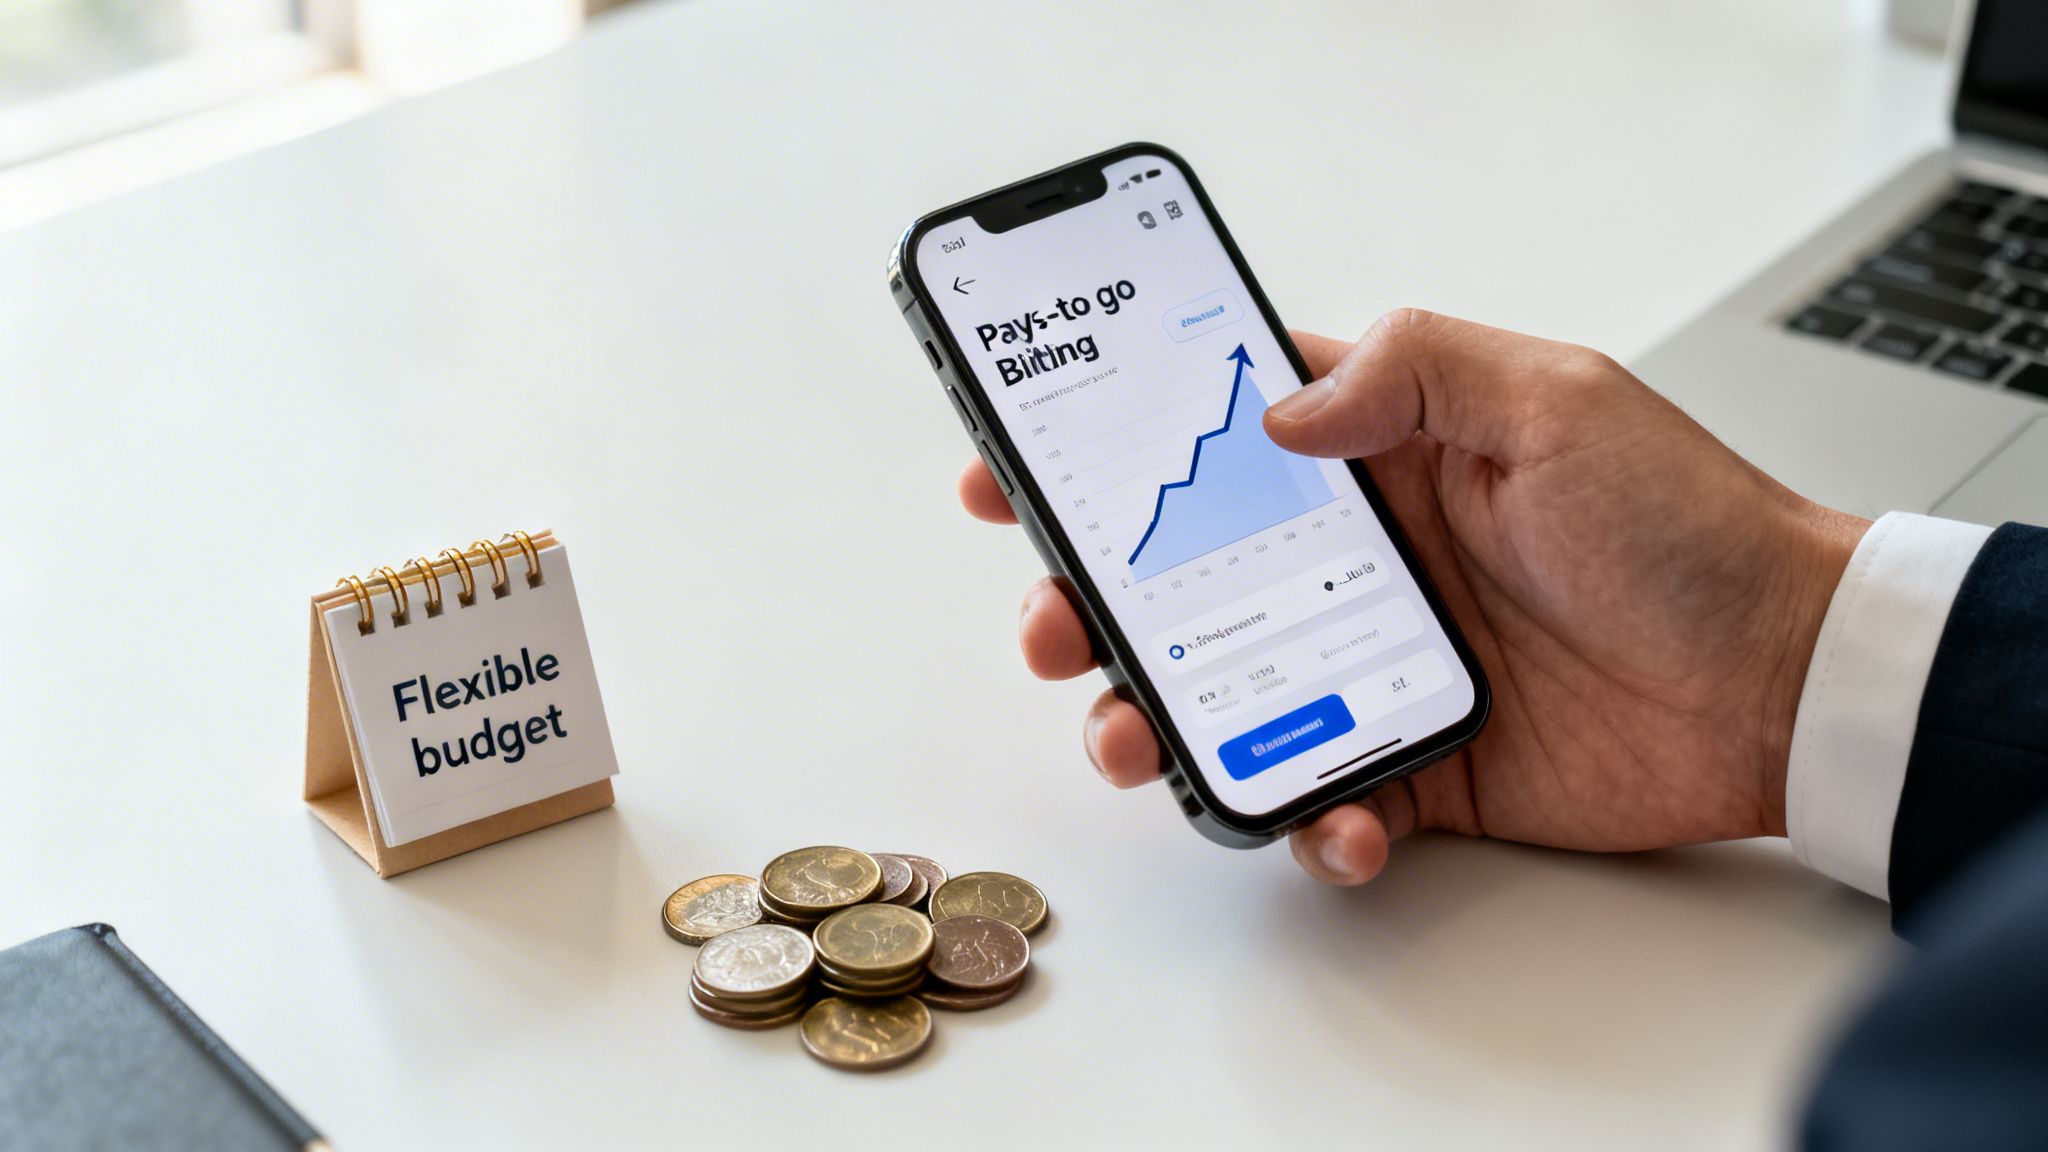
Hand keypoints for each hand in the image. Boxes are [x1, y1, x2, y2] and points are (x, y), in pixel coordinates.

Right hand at [959, 310, 1866, 883]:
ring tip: (1133, 737)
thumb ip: (1413, 372)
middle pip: (1181, 581)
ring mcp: (1378, 665)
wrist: (1783, 678)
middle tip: (1055, 625)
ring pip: (1222, 695)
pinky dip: (1308, 820)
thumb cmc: (1686, 525)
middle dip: (1092, 605)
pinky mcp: (1417, 762)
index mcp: (1382, 457)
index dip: (1106, 452)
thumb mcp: (1556, 399)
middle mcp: (1362, 561)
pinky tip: (1335, 819)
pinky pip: (1324, 797)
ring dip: (1154, 721)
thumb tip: (1278, 411)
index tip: (1012, 471)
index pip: (1214, 440)